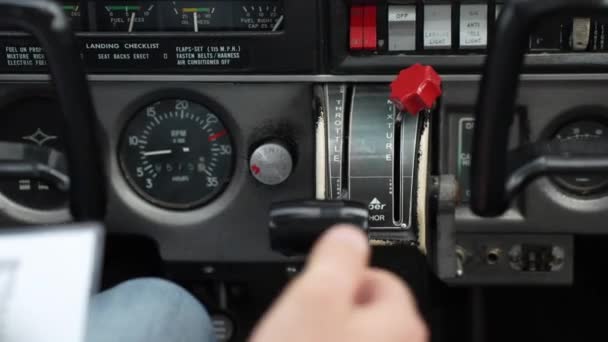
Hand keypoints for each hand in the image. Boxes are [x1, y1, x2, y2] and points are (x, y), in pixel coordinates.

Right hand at [250, 225, 427, 341]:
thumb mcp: (315, 296)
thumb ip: (337, 255)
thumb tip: (349, 232)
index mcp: (400, 320)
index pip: (379, 272)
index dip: (341, 273)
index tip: (317, 286)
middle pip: (365, 305)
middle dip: (333, 306)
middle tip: (304, 320)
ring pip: (352, 334)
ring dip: (328, 331)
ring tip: (301, 340)